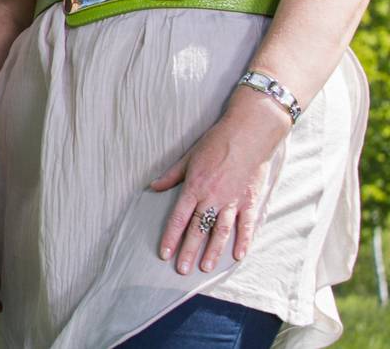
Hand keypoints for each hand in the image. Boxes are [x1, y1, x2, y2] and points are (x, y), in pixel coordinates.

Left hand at [150, 111, 278, 274]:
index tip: (164, 253)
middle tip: (182, 270)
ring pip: (221, 232)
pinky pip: (246, 226)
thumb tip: (152, 187)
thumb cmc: (216, 142)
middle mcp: (213, 197)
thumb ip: (171, 175)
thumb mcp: (189, 156)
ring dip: (212, 251)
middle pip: (198, 229)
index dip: (171, 237)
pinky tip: (237, 256)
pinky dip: (243, 242)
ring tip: (205, 268)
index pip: (179, 217)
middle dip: (188, 251)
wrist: (248, 133)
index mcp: (195, 187)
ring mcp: (233, 201)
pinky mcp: (250, 201)